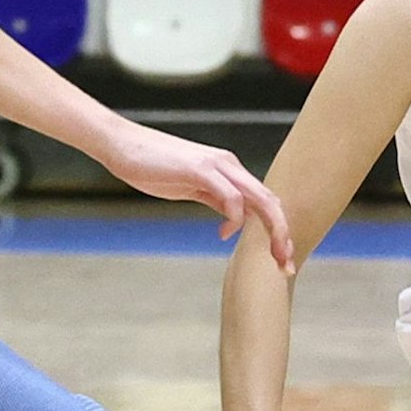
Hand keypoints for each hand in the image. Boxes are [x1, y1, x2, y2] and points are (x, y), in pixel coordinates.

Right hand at [103, 125, 294, 271]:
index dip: (278, 230)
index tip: (282, 258)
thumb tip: (233, 217)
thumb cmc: (154, 166)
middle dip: (283, 235)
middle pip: (271, 202)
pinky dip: (234, 218)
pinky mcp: (200, 169)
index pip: (265, 202)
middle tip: (288, 266)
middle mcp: (230, 166)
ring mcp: (217, 165)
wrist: (122, 144)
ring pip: (260, 199)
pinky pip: (230, 196)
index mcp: (230, 171)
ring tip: (272, 256)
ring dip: (272, 230)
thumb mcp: (191, 187)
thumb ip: (215, 198)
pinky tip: (223, 233)